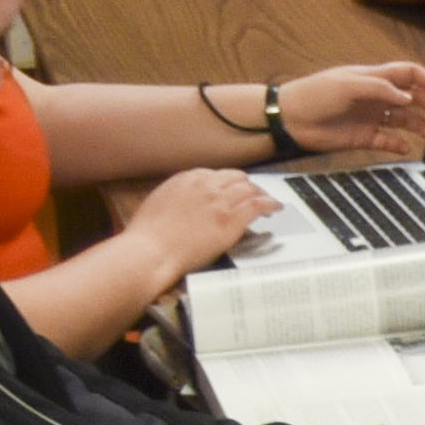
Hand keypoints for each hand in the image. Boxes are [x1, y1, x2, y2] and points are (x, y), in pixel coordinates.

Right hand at [108, 166, 275, 301]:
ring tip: (267, 202)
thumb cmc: (149, 235)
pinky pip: (258, 205)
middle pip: (236, 178)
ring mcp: (220, 201)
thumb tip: (188, 201)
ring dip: (261, 194)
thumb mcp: (160, 203)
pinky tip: (275, 208)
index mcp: (186, 179)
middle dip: (246, 186)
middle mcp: (205, 185)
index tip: (232, 190)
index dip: (228, 183)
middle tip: (253, 195)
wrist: (151, 250)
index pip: (216, 174)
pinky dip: (270, 204)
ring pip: (250, 189)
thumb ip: (178, 197)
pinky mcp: (232, 219)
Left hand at [277, 59, 424, 158]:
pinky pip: (388, 141)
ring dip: (419, 124)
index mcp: (373, 78)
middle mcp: (376, 97)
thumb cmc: (314, 94)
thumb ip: (380, 89)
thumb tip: (408, 98)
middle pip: (412, 97)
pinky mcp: (364, 136)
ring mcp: (371, 116)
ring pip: (404, 119)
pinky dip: (399, 145)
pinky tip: (406, 148)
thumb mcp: (347, 85)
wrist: (289, 118)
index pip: (409, 74)